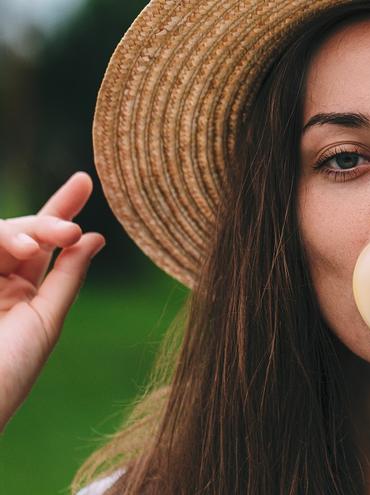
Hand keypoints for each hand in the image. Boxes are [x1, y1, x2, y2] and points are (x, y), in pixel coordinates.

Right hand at [0, 172, 104, 432]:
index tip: (84, 179)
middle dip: (47, 222)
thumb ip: (66, 278)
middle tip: (68, 230)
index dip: (62, 208)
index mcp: (22, 293)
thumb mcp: (45, 321)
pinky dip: (1, 237)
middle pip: (22, 231)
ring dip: (19, 232)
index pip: (46, 243)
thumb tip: (95, 237)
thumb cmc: (8, 371)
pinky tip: (18, 245)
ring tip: (34, 245)